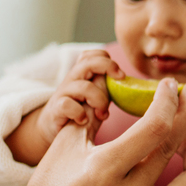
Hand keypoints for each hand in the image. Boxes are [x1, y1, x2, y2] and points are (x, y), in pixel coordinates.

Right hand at [8, 49, 123, 164]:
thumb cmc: (80, 112)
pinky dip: (79, 113)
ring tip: (102, 114)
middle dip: (108, 67)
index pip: (92, 55)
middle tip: (121, 79)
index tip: (121, 76)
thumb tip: (132, 85)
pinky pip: (67, 105)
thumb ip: (106, 88)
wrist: (53, 130)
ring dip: (99, 100)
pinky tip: (84, 121)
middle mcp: (72, 80)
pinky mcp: (55, 109)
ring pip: (84, 87)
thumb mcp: (94, 98)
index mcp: (83, 75)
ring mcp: (63, 93)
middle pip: (88, 61)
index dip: (108, 60)